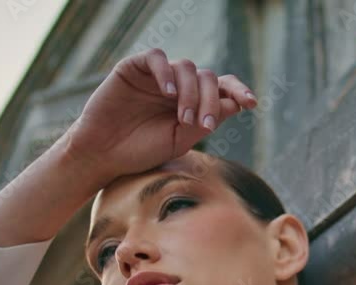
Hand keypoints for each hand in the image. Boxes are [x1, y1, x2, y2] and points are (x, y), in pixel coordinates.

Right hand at [63, 48, 257, 181]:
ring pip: (186, 67)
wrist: (104, 154)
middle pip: (208, 77)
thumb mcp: (180, 140)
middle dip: (212, 100)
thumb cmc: (142, 151)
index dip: (238, 91)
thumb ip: (205, 121)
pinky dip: (165, 72)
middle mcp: (178, 85)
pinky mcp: (134, 68)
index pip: (222, 87)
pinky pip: (156, 58)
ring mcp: (157, 75)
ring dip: (191, 93)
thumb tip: (235, 104)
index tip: (251, 104)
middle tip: (205, 124)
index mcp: (193, 102)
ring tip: (183, 118)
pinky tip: (168, 92)